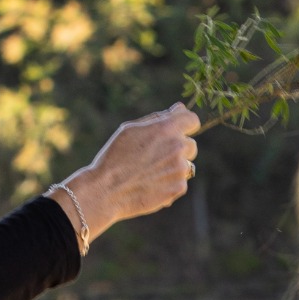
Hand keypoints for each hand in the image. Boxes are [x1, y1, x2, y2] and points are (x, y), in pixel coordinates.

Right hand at [61, 105, 198, 236]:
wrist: (106, 191)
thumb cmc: (115, 158)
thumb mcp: (130, 130)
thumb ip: (158, 118)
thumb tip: (180, 108)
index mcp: (166, 129)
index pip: (192, 120)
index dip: (185, 126)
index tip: (178, 132)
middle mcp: (178, 147)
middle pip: (190, 144)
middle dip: (177, 149)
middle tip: (154, 158)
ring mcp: (181, 168)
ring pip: (186, 164)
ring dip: (173, 167)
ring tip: (149, 173)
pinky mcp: (179, 187)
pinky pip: (180, 182)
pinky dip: (169, 183)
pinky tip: (150, 185)